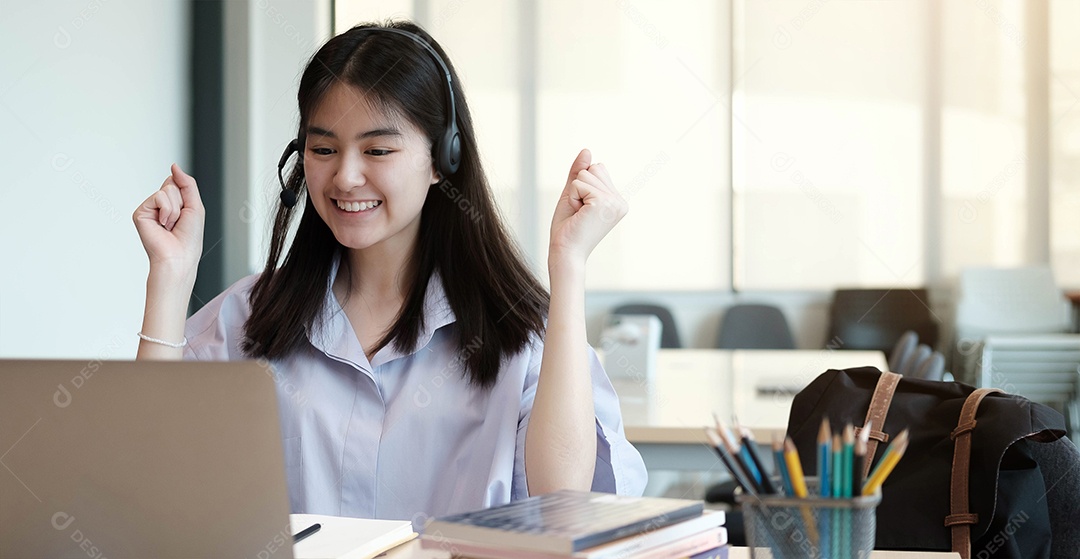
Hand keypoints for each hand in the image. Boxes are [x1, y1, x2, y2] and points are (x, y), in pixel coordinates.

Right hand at [132, 163, 204, 278]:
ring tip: (171, 225)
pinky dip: (167, 210)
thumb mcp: (195, 206)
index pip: (178, 183)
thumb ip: (187, 183)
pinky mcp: (140, 212)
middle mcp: (159, 206)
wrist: (179, 256)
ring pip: (167, 190)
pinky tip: (163, 225)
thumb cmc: (189, 238)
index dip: (186, 195)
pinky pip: (158, 197)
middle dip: (182, 202)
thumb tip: (174, 166)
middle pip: (172, 184)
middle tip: (179, 221)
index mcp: (172, 204)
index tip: (187, 212)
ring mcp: (149, 209)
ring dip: (175, 209)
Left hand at [548, 149, 627, 268]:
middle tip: (578, 212)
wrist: (565, 252)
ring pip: (586, 174)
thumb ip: (579, 173)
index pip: (598, 169)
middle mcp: (620, 202)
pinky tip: (578, 215)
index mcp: (617, 200)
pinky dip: (573, 197)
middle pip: (594, 168)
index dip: (581, 185)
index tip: (581, 209)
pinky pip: (580, 183)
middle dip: (578, 187)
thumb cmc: (567, 229)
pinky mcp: (604, 203)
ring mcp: (615, 202)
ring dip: (574, 193)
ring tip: (578, 214)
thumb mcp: (572, 195)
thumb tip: (587, 150)